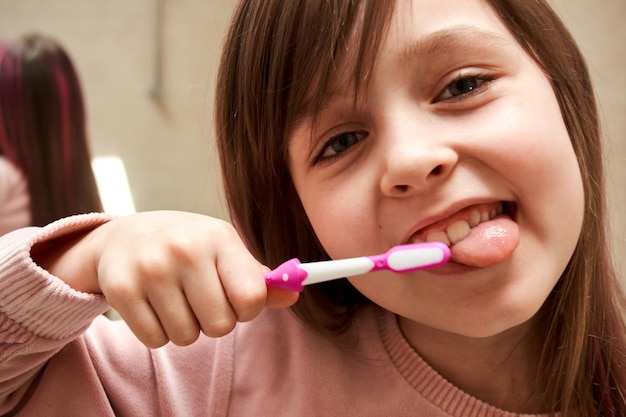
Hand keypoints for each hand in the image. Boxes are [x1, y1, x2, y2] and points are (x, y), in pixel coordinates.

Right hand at [35, 211, 298, 347]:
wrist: (124, 237)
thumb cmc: (187, 248)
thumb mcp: (225, 252)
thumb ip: (259, 279)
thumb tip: (294, 295)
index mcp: (219, 236)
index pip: (252, 298)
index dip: (247, 309)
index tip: (234, 298)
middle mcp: (186, 249)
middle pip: (220, 325)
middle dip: (213, 320)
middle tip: (198, 297)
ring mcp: (151, 268)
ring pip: (187, 336)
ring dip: (184, 327)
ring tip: (173, 298)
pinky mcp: (121, 288)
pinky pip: (155, 340)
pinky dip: (157, 331)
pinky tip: (152, 304)